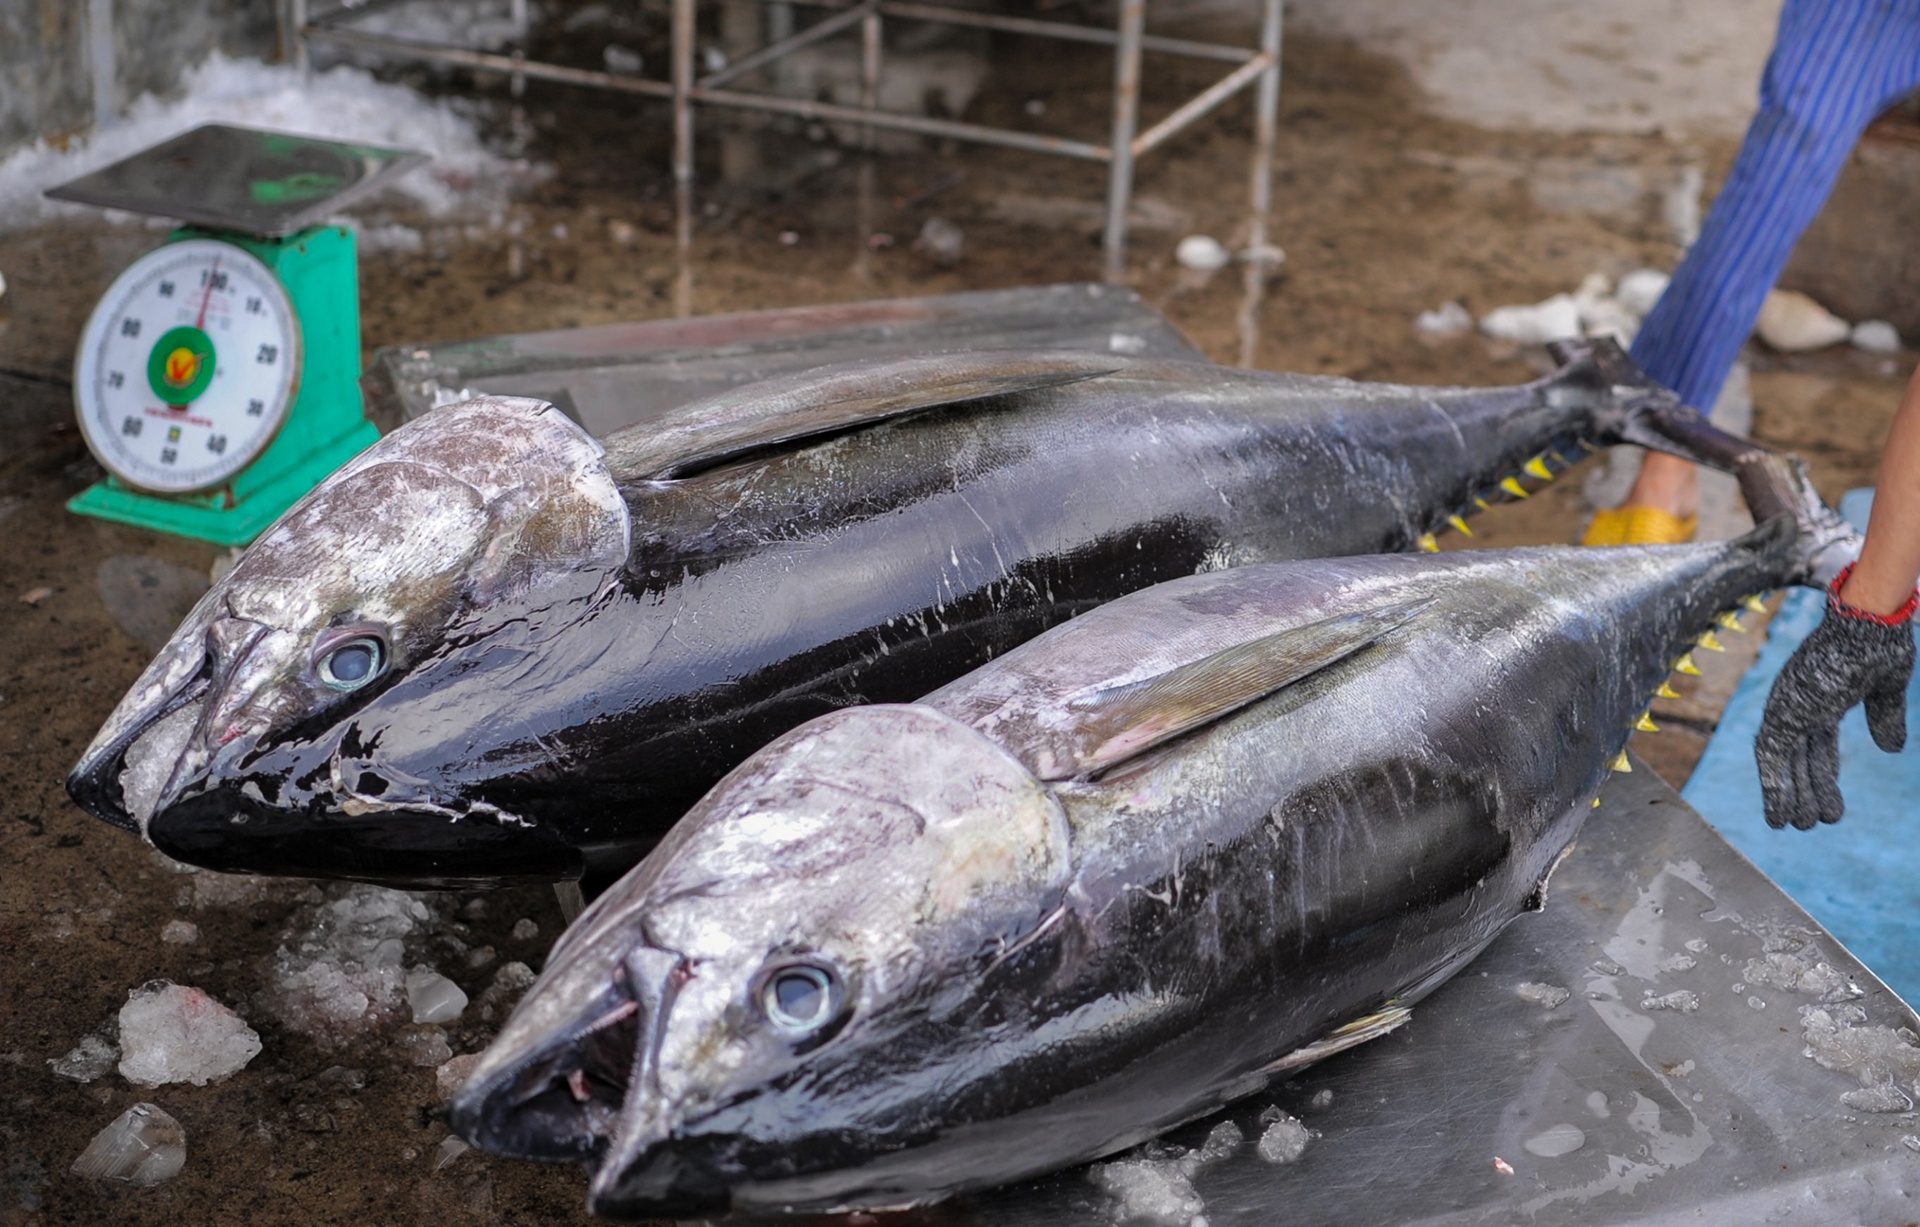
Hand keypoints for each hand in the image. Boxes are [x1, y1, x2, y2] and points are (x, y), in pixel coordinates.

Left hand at [1755, 569, 1914, 829]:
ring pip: (1783, 761)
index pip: (1818, 746)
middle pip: (1800, 758)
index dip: (1823, 777)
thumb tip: (1891, 749)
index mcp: (1823, 699)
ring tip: (1796, 827)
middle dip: (1805, 792)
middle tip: (1811, 825)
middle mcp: (1800, 704)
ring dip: (1788, 796)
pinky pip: (1771, 753)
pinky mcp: (1784, 709)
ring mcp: (1790, 706)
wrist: (1871, 621)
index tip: (1828, 806)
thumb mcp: (1886, 689)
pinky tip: (1777, 810)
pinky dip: (1773, 782)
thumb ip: (1885, 717)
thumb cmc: (1880, 643)